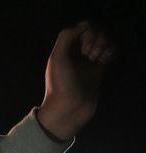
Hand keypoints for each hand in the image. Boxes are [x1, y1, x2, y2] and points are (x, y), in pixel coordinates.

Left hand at [39, 21, 114, 139]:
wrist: (68, 110)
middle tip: (89, 56)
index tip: (82, 49)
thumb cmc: (61, 85)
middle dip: (97, 39)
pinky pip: (111, 52)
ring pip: (106, 40)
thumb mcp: (57, 58)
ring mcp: (89, 61)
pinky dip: (111, 52)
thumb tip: (84, 26)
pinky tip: (104, 62)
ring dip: (104, 46)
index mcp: (66, 48)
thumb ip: (66, 36)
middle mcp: (78, 53)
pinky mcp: (100, 70)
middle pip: (97, 31)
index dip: (88, 33)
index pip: (84, 27)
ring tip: (96, 60)